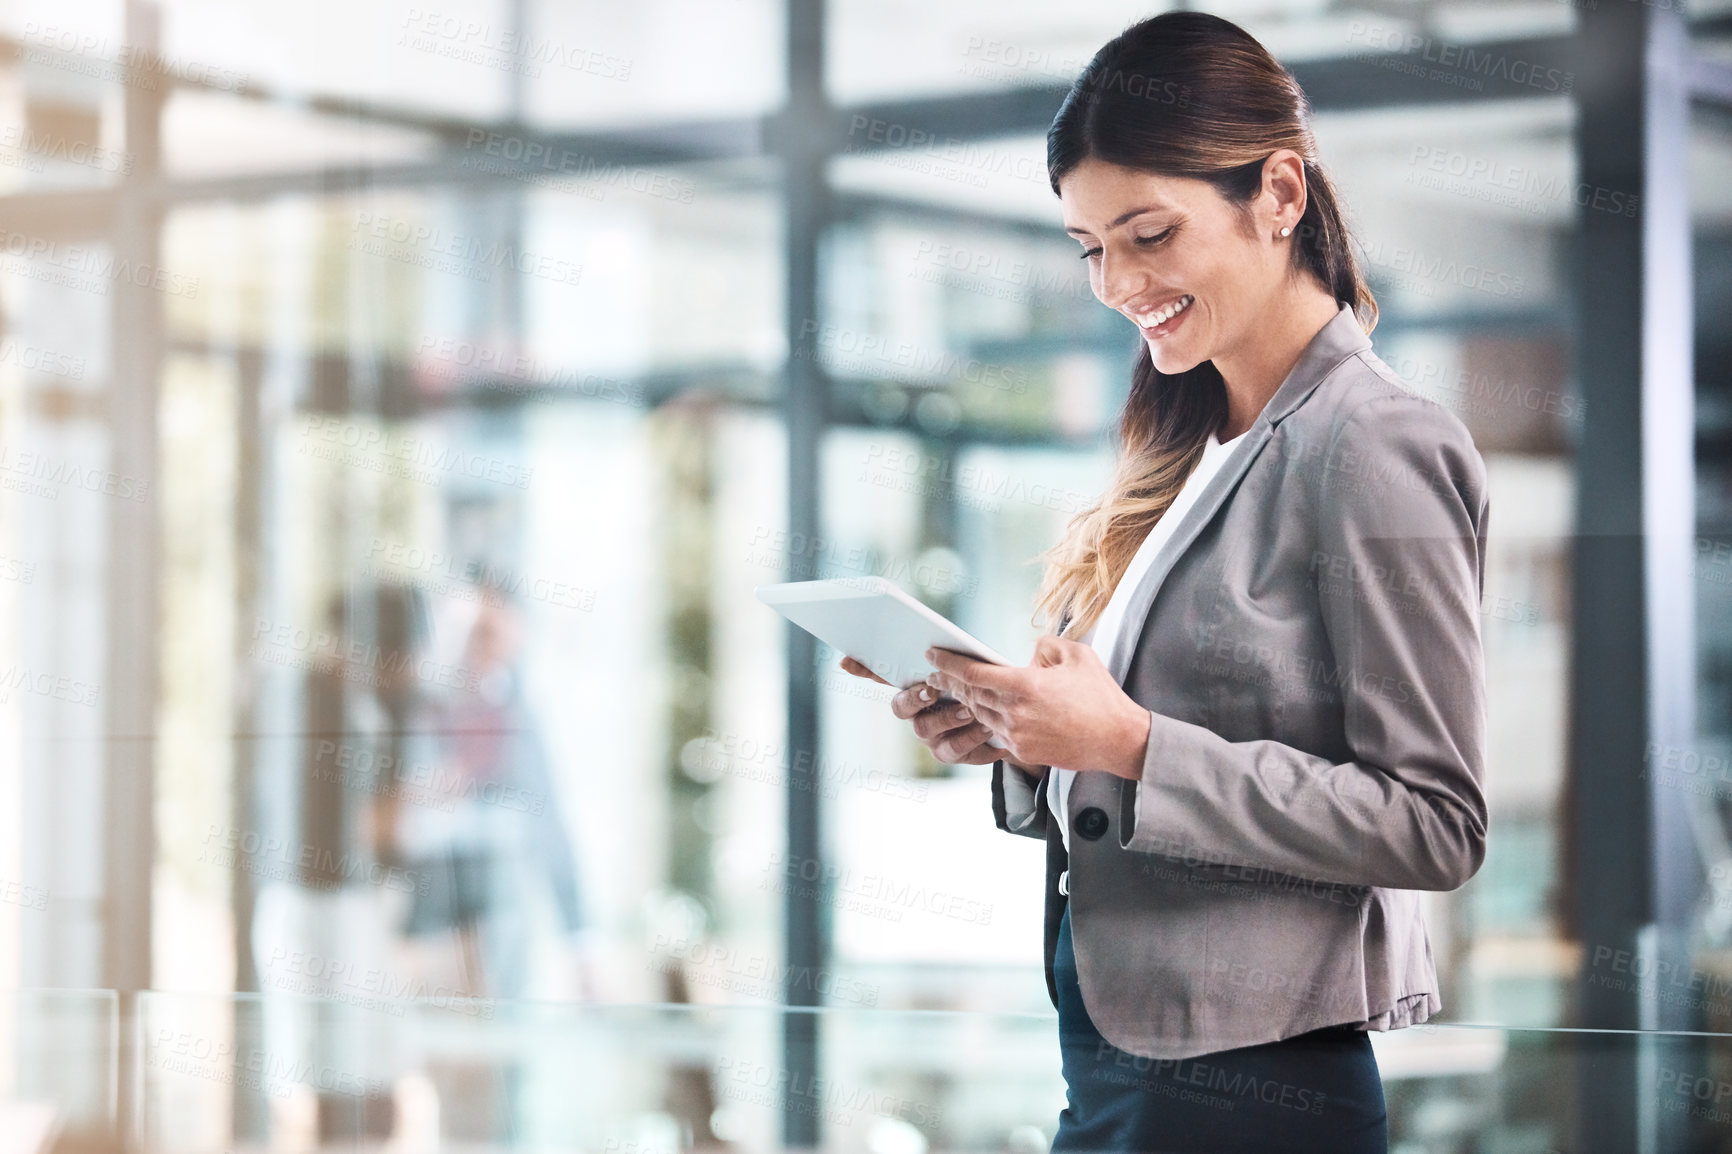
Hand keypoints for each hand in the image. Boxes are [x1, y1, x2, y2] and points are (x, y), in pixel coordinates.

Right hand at [839, 655, 1005, 764]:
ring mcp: (931, 735)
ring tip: (972, 710)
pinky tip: (990, 730)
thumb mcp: (979, 667)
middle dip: (913, 698)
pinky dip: (972, 739)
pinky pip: (955, 750)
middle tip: (931, 689)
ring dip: (948, 718)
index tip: (847, 660)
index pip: (882, 674)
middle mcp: (916, 712)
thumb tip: (963, 636)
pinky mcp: (951, 754)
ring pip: (927, 728)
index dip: (862, 668)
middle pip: (900, 706)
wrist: (1014, 721)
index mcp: (916, 685)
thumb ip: (964, 655)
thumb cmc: (990, 687)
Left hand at [921, 636, 1151, 779]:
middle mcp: (1015, 713)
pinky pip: (995, 732)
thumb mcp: (1077, 655)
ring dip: (966, 701)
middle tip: (935, 671)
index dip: (949, 663)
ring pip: (979, 715)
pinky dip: (987, 719)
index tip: (933, 654)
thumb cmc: (1100, 696)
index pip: (974, 672)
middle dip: (950, 682)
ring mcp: (1017, 735)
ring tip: (957, 688)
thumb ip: (1046, 646)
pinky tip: (983, 710)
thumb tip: (1028, 654)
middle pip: (970, 694)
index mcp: (1025, 686)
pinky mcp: (1023, 751)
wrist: (1118, 739)